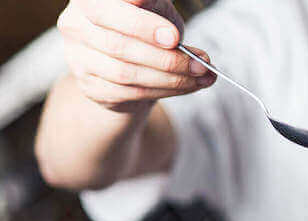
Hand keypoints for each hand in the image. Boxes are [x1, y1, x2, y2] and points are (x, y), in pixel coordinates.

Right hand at [57, 0, 215, 112]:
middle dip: (166, 58)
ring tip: (201, 75)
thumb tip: (176, 38)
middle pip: (119, 46)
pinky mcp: (91, 87)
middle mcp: (75, 25)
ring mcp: (79, 58)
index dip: (142, 24)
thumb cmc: (144, 25)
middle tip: (200, 64)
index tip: (174, 37)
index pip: (110, 9)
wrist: (129, 60)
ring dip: (171, 79)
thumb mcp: (153, 7)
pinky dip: (165, 91)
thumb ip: (159, 12)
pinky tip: (188, 86)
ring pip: (127, 74)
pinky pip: (131, 93)